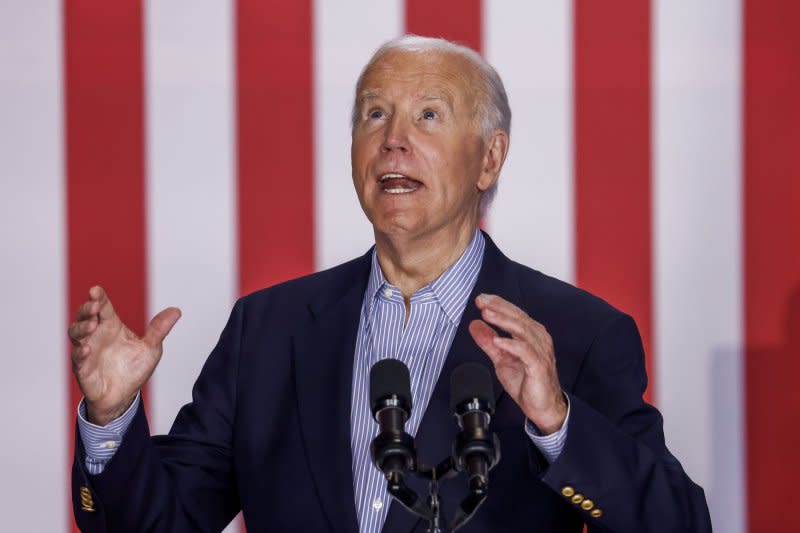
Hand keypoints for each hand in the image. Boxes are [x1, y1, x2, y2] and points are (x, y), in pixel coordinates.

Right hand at [68, 286, 180, 425]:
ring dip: (82, 327)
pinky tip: (88, 349)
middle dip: (86, 309)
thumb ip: (159, 329)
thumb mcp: (151, 348)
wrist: (124, 396)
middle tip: (93, 305)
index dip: (98, 298)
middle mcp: (97, 335)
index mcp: (112, 327)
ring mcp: (88, 351)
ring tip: (92, 324)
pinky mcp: (83, 369)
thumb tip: (176, 310)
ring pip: (76, 334)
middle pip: (85, 316)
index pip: (103, 307)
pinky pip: (78, 359)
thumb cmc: (134, 369)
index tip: (96, 290)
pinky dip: (81, 353)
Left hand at [468, 293, 566, 433]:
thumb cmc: (527, 382)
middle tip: (481, 301)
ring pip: (522, 330)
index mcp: (530, 334)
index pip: (514, 313)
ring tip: (487, 314)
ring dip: (503, 321)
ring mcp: (540, 351)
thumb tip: (474, 325)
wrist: (542, 407)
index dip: (498, 304)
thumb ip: (488, 342)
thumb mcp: (501, 360)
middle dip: (499, 307)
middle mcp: (538, 339)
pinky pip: (525, 351)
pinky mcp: (539, 366)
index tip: (481, 298)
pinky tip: (498, 341)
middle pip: (518, 317)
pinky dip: (511, 344)